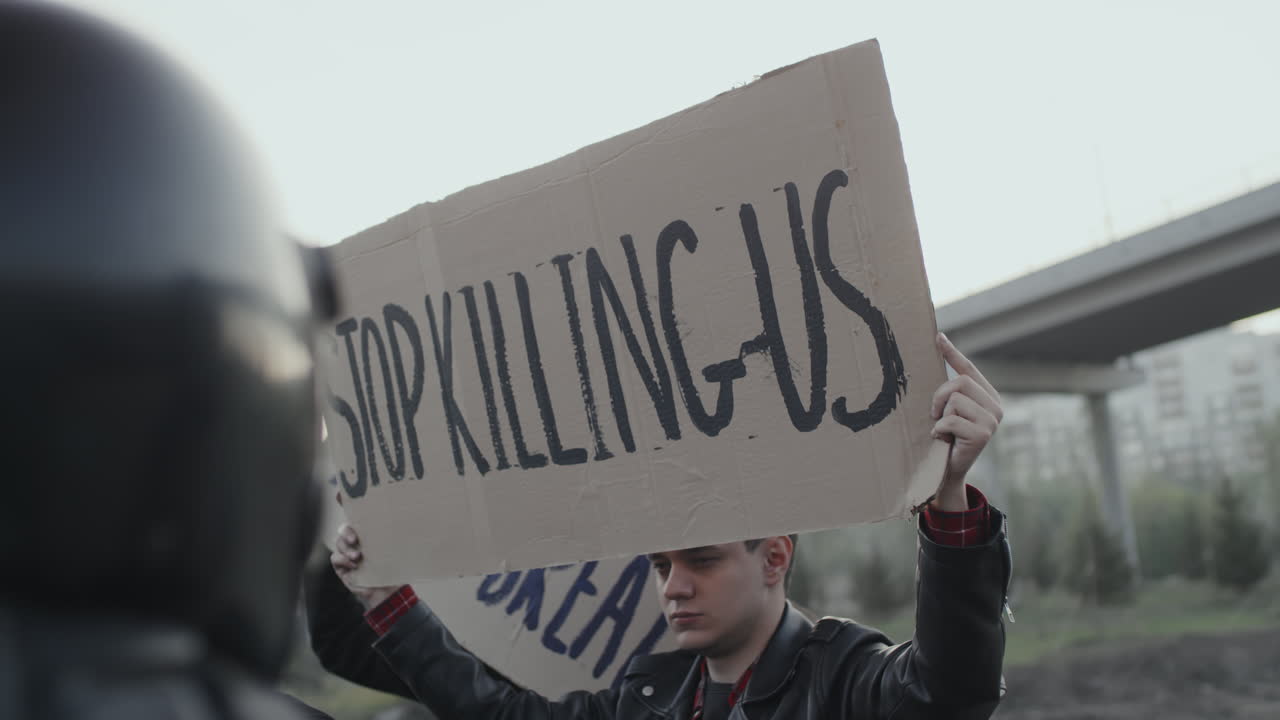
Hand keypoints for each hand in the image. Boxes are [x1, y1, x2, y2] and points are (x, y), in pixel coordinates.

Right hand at [331, 523, 399, 610]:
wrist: (387, 589)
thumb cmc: (391, 568)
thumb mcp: (391, 551)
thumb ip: (388, 539)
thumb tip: (394, 525)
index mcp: (367, 536)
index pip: (356, 521)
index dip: (353, 518)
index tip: (357, 522)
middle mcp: (355, 543)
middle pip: (343, 530)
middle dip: (347, 533)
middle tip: (354, 540)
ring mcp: (347, 554)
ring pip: (339, 543)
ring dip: (346, 549)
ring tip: (357, 557)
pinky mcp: (341, 566)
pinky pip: (335, 558)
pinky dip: (342, 559)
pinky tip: (353, 565)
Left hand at [929, 333, 1001, 510]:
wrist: (948, 471)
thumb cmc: (946, 437)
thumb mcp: (949, 409)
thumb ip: (950, 389)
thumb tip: (937, 350)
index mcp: (989, 396)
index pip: (969, 369)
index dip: (952, 353)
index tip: (938, 337)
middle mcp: (996, 406)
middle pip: (960, 382)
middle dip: (939, 396)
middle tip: (935, 414)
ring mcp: (992, 421)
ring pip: (955, 400)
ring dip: (940, 415)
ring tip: (943, 428)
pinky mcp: (983, 434)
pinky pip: (951, 419)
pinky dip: (940, 429)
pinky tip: (943, 438)